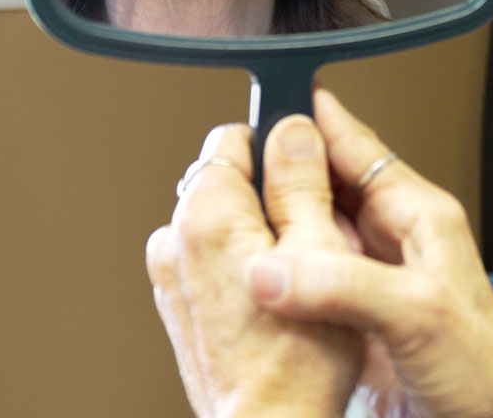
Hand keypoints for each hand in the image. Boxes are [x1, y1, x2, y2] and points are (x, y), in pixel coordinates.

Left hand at [147, 117, 363, 416]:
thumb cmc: (296, 363)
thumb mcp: (320, 251)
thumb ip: (301, 181)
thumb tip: (294, 129)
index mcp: (205, 214)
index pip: (234, 137)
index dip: (280, 150)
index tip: (309, 174)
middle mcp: (175, 239)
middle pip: (228, 182)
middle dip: (274, 198)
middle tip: (315, 238)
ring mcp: (171, 275)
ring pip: (224, 225)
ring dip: (258, 237)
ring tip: (298, 277)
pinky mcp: (178, 306)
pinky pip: (213, 264)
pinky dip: (242, 270)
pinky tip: (275, 302)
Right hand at [243, 89, 492, 417]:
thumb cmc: (486, 375)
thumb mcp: (417, 315)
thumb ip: (344, 284)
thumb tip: (272, 268)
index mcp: (419, 216)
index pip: (357, 145)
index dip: (313, 119)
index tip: (268, 102)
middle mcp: (394, 240)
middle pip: (326, 182)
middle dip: (281, 172)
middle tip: (234, 166)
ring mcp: (373, 277)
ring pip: (313, 228)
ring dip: (278, 223)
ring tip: (233, 214)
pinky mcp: (355, 314)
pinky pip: (307, 275)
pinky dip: (278, 270)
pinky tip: (253, 275)